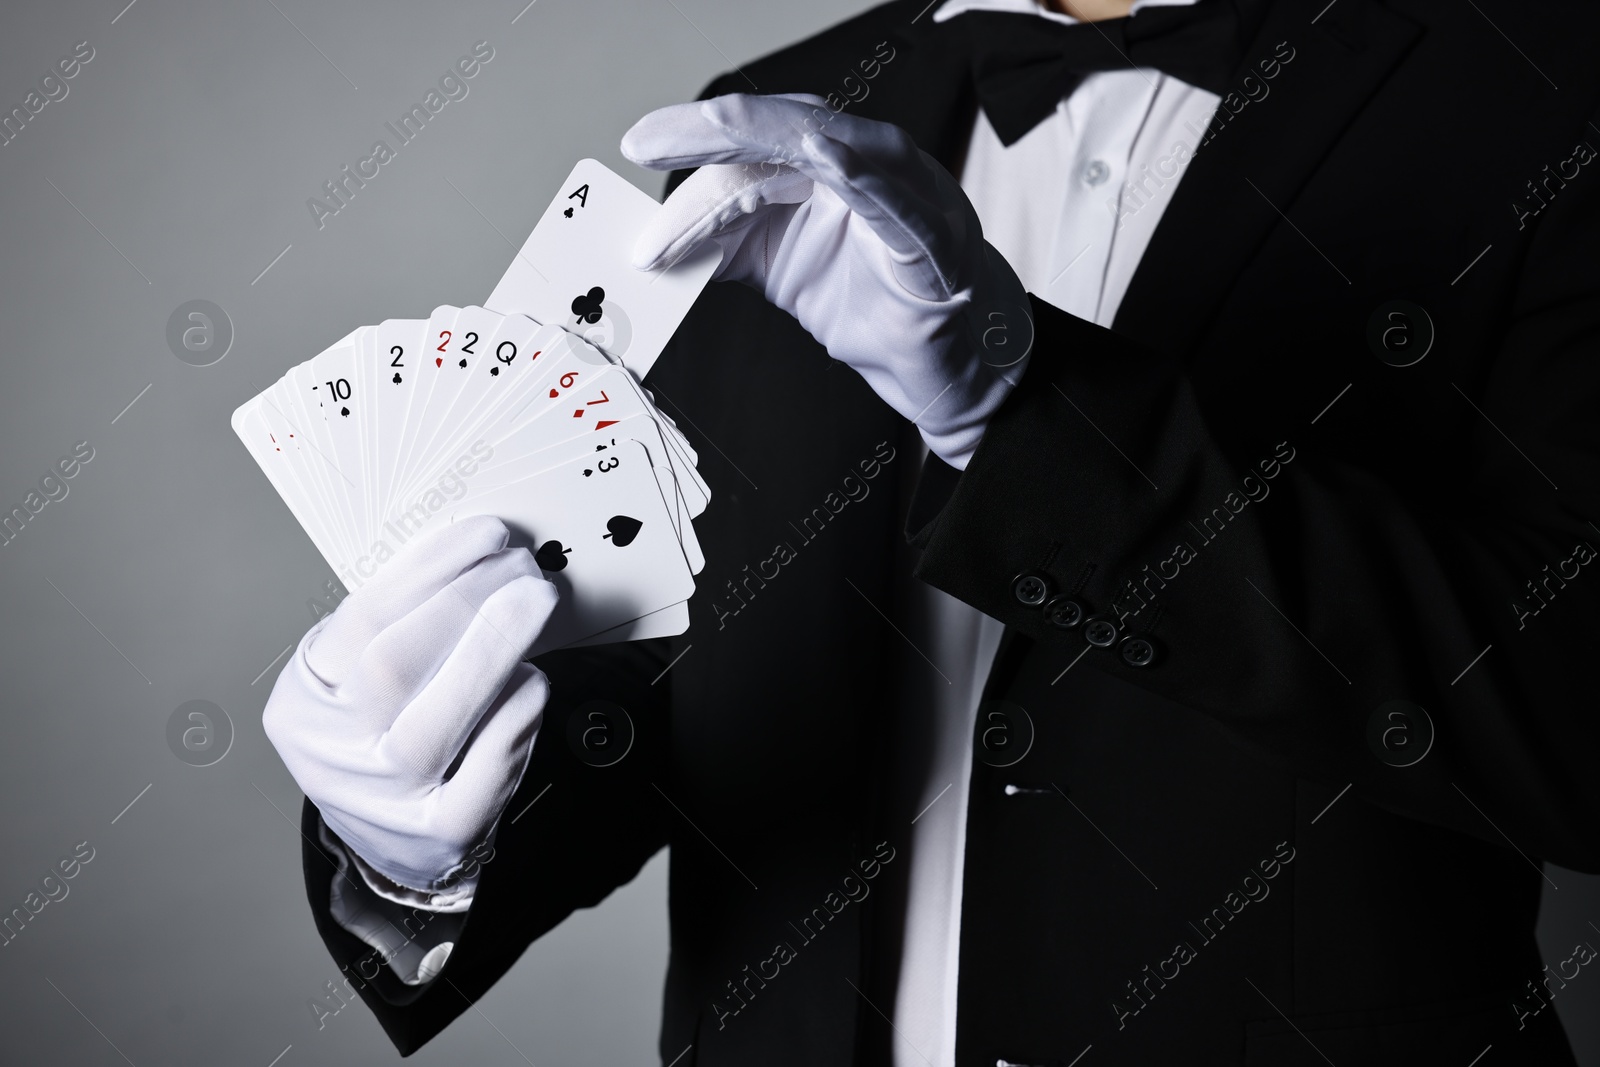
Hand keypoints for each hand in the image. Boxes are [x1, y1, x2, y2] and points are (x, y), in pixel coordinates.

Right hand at [262, 515, 556, 904]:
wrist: (397, 841)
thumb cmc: (387, 737)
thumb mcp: (362, 679)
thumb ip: (404, 623)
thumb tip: (474, 552)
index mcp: (303, 702)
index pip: (362, 621)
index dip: (430, 569)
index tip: (485, 534)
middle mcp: (332, 756)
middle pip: (394, 668)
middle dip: (468, 602)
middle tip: (521, 567)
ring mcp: (384, 804)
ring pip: (433, 725)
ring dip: (495, 649)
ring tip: (535, 603)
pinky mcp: (442, 835)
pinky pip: (483, 772)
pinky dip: (514, 715)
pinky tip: (532, 676)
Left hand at [622, 93, 1030, 468]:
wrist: (943, 370)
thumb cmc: (874, 308)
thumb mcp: (776, 271)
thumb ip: (725, 246)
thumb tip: (656, 242)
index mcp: (836, 165)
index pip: (757, 142)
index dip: (696, 142)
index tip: (639, 147)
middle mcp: (875, 163)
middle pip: (786, 129)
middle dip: (713, 133)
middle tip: (649, 142)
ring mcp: (911, 193)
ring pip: (834, 150)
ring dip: (765, 148)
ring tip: (713, 139)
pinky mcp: (937, 237)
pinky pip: (898, 201)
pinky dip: (865, 175)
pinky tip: (827, 155)